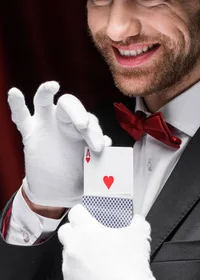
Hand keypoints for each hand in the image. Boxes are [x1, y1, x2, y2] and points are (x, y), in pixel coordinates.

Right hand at [8, 81, 110, 207]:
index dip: (95, 132)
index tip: (99, 148)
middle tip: (84, 125)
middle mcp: (64, 122)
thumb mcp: (92, 167)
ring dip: (46, 92)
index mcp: (83, 128)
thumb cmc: (78, 175)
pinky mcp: (30, 133)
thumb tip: (106, 142)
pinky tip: (14, 93)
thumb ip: (99, 156)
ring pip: (43, 101)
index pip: (89, 121)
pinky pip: (21, 117)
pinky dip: (16, 104)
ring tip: (52, 86)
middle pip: (69, 104)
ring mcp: (45, 124)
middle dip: (78, 112)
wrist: (57, 193)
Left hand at [57, 205, 160, 279]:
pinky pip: (71, 272)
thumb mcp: (139, 236)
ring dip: (77, 252)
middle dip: (75, 231)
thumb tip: (137, 220)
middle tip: (90, 235)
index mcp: (87, 230)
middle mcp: (73, 246)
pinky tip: (95, 274)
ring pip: (67, 253)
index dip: (83, 212)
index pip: (75, 212)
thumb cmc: (129, 267)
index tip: (89, 216)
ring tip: (95, 258)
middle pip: (65, 231)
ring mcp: (69, 267)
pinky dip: (80, 271)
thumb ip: (137, 222)